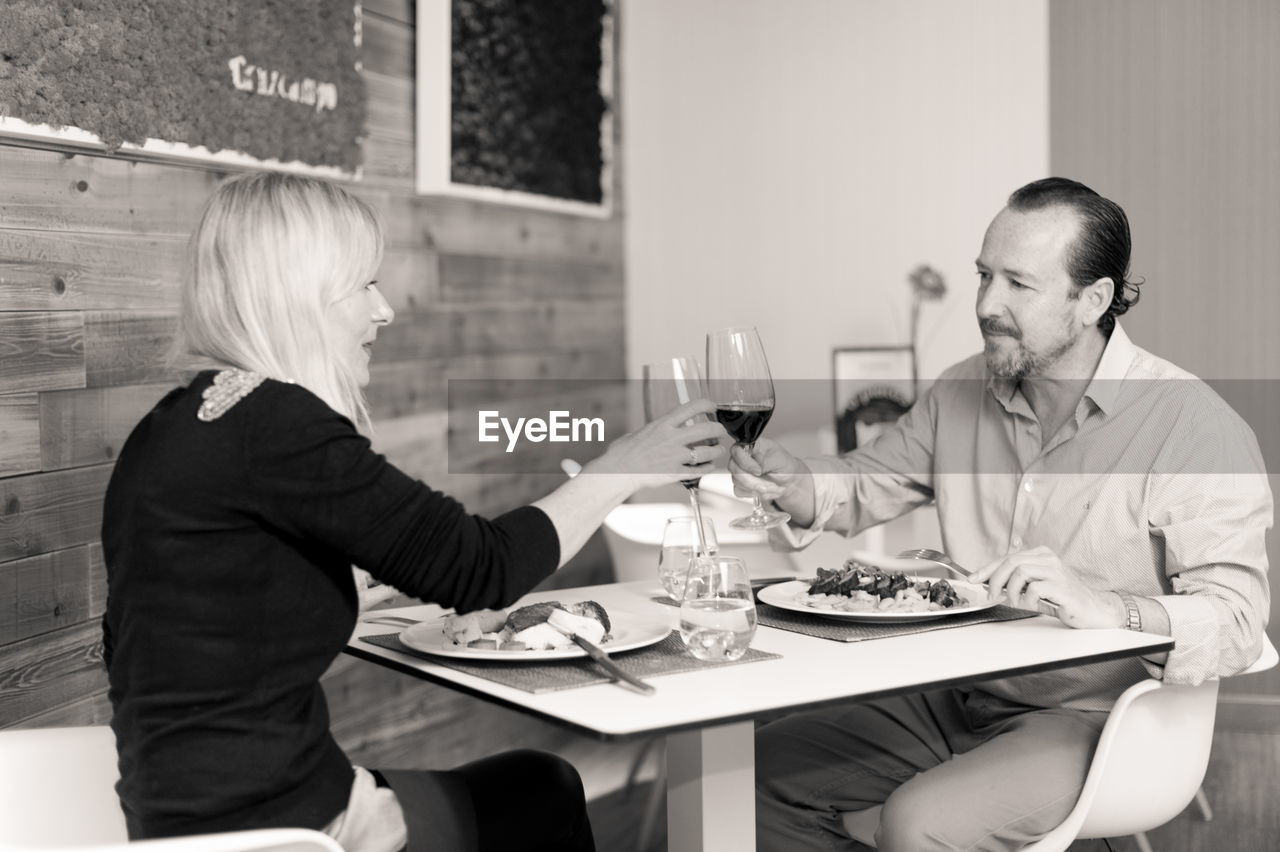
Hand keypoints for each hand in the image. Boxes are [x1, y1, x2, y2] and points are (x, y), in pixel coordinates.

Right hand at [582, 398, 727, 486]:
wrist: (617, 472)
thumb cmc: (622, 453)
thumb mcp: (638, 433)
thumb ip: (652, 431)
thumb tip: (655, 431)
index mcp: (663, 424)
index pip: (692, 407)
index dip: (707, 404)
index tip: (712, 406)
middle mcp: (672, 438)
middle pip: (706, 429)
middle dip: (718, 429)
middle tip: (721, 431)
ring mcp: (675, 457)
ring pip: (706, 451)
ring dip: (717, 450)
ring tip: (720, 450)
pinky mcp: (675, 473)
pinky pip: (698, 471)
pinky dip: (708, 468)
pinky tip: (710, 466)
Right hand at [728, 438, 814, 525]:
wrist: (788, 481)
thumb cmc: (784, 465)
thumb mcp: (779, 460)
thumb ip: (766, 461)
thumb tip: (756, 466)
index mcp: (751, 445)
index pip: (736, 450)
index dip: (746, 463)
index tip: (759, 471)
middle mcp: (742, 457)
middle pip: (734, 467)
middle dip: (751, 479)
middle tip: (766, 482)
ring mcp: (739, 470)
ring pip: (736, 480)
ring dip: (754, 486)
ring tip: (768, 485)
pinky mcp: (739, 483)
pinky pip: (738, 490)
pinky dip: (752, 492)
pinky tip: (762, 488)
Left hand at [970, 546, 1125, 628]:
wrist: (1095, 609)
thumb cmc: (1063, 598)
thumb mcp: (1036, 586)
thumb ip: (1016, 581)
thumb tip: (988, 582)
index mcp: (1041, 555)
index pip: (1007, 557)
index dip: (986, 568)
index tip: (972, 579)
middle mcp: (1048, 559)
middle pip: (1011, 562)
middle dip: (994, 579)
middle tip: (991, 595)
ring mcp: (1057, 571)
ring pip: (1020, 572)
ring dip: (1011, 590)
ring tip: (1016, 602)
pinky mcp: (1063, 587)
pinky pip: (1034, 589)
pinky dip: (1026, 599)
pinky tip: (1031, 604)